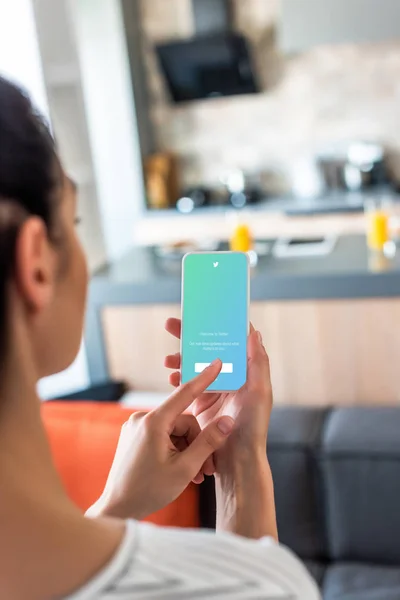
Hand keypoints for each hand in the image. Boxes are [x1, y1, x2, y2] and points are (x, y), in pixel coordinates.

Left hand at [87, 360, 233, 520]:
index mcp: (153, 422)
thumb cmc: (148, 491)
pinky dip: (175, 450)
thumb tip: (228, 421)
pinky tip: (180, 471)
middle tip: (206, 470)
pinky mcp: (134, 436)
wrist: (117, 509)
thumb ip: (208, 442)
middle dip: (197, 444)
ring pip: (175, 430)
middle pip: (183, 421)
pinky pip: (163, 436)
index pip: (185, 393)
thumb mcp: (185, 468)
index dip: (204, 378)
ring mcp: (136, 427)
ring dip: (187, 451)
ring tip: (193, 476)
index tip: (217, 362)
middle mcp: (142, 418)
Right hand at [165, 319, 271, 454]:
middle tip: (171, 324)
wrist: (237, 461)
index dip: (216, 325)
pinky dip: (178, 378)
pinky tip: (171, 378)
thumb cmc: (253, 428)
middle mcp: (230, 377)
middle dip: (189, 336)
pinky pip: (187, 384)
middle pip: (208, 349)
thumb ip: (258, 363)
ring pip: (194, 365)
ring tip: (168, 360)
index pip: (229, 340)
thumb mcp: (260, 393)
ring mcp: (215, 390)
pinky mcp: (202, 403)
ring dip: (180, 358)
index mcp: (245, 371)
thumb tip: (253, 332)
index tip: (201, 313)